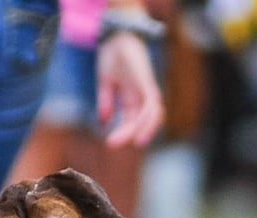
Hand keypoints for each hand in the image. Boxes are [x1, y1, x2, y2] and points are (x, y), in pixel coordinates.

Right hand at [96, 31, 164, 147]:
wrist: (116, 34)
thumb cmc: (112, 54)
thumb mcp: (105, 82)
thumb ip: (105, 102)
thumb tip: (103, 122)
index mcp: (131, 97)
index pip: (131, 120)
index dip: (123, 133)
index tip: (109, 143)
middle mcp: (141, 95)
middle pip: (141, 121)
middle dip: (128, 134)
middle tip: (111, 144)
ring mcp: (146, 89)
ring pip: (153, 116)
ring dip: (146, 130)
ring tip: (135, 143)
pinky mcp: (147, 83)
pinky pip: (153, 105)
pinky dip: (149, 119)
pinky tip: (140, 128)